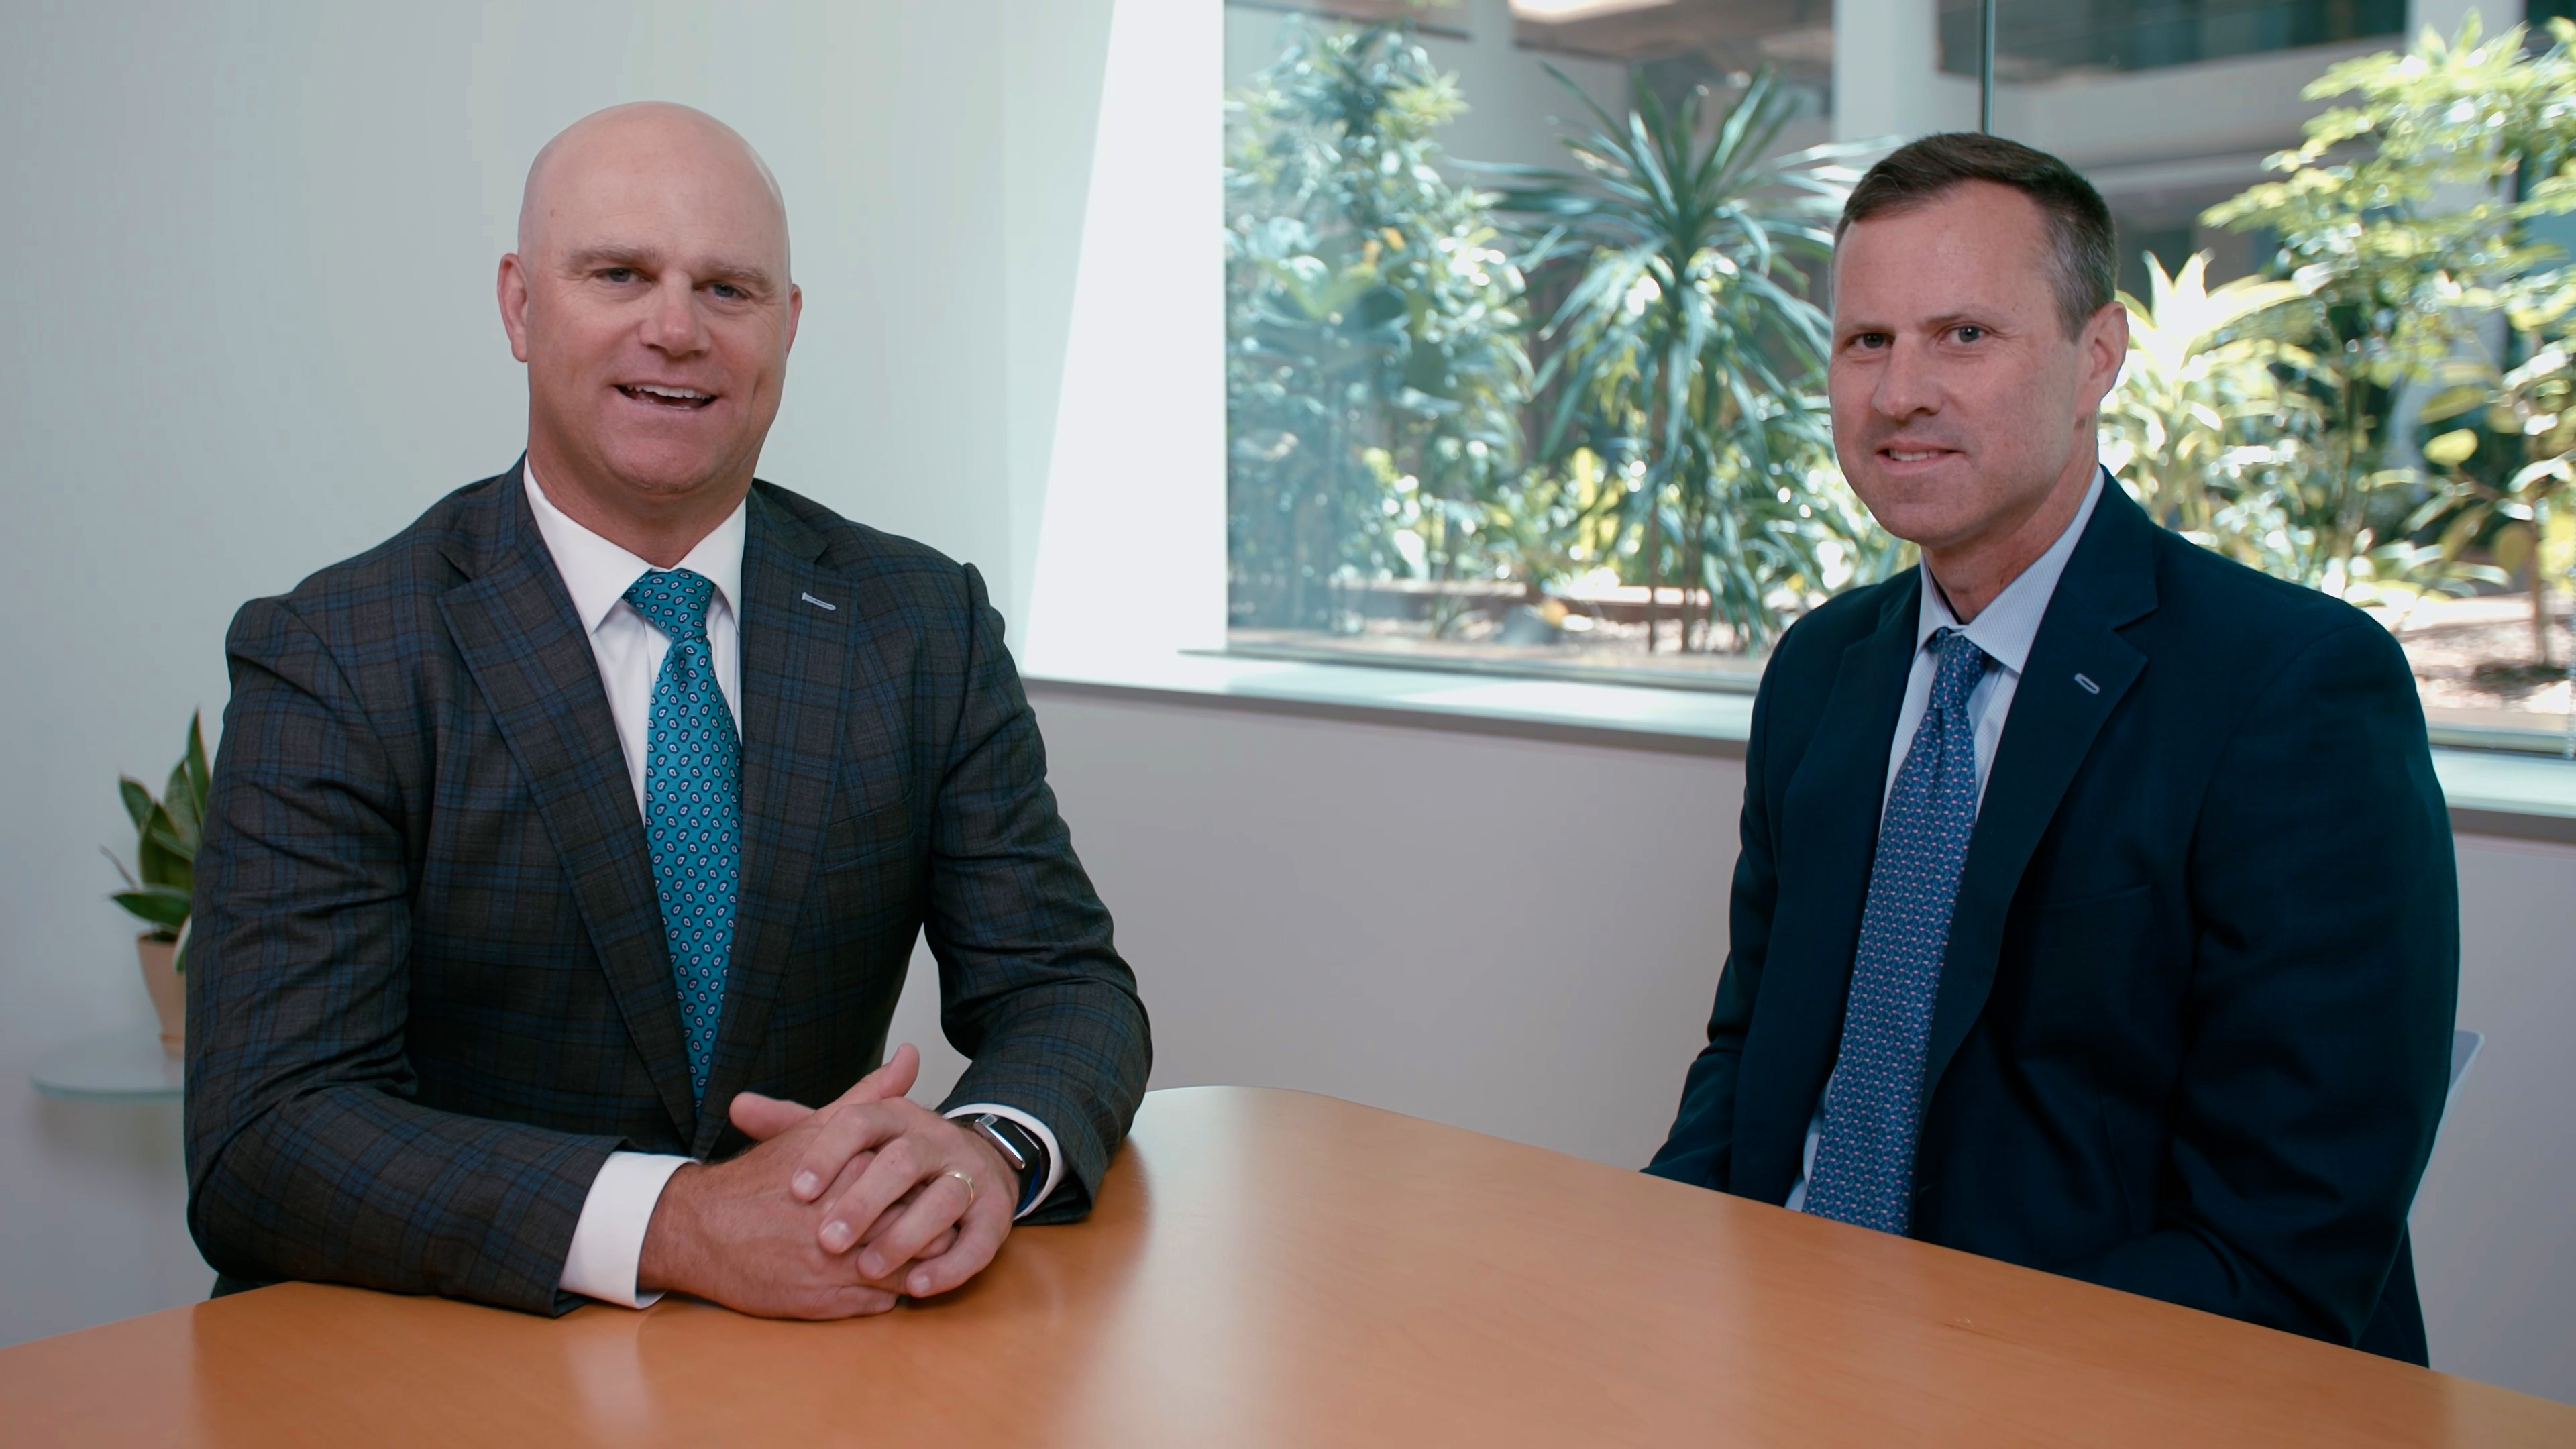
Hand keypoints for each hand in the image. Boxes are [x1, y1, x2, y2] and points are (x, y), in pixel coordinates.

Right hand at [635, 1049, 928, 1316]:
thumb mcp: (818, 1128)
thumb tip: (910, 1056)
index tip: (932, 1184)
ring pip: (907, 1267)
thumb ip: (869, 1095)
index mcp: (852, 1170)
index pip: (920, 1182)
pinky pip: (881, 1301)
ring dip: (917, 1260)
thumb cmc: (761, 1176)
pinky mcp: (824, 1303)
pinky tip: (885, 1275)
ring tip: (915, 1249)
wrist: (700, 1229)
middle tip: (934, 1220)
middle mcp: (847, 1218)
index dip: (932, 1185)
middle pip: (920, 1225)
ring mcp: (836, 1264)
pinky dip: (889, 1289)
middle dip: (933, 1224)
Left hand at [731, 1046, 964, 1271]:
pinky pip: (978, 1239)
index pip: (860, 1123)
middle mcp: (935, 1139)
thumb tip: (737, 1105)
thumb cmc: (894, 1158)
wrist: (973, 1163)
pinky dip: (951, 1263)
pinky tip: (919, 1286)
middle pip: (903, 1161)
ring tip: (869, 1268)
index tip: (796, 1191)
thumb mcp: (848, 1137)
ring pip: (944, 1198)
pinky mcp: (994, 1213)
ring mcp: (968, 1174)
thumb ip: (796, 1125)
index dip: (827, 1154)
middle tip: (826, 1240)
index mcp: (895, 1116)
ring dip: (907, 1235)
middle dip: (865, 1202)